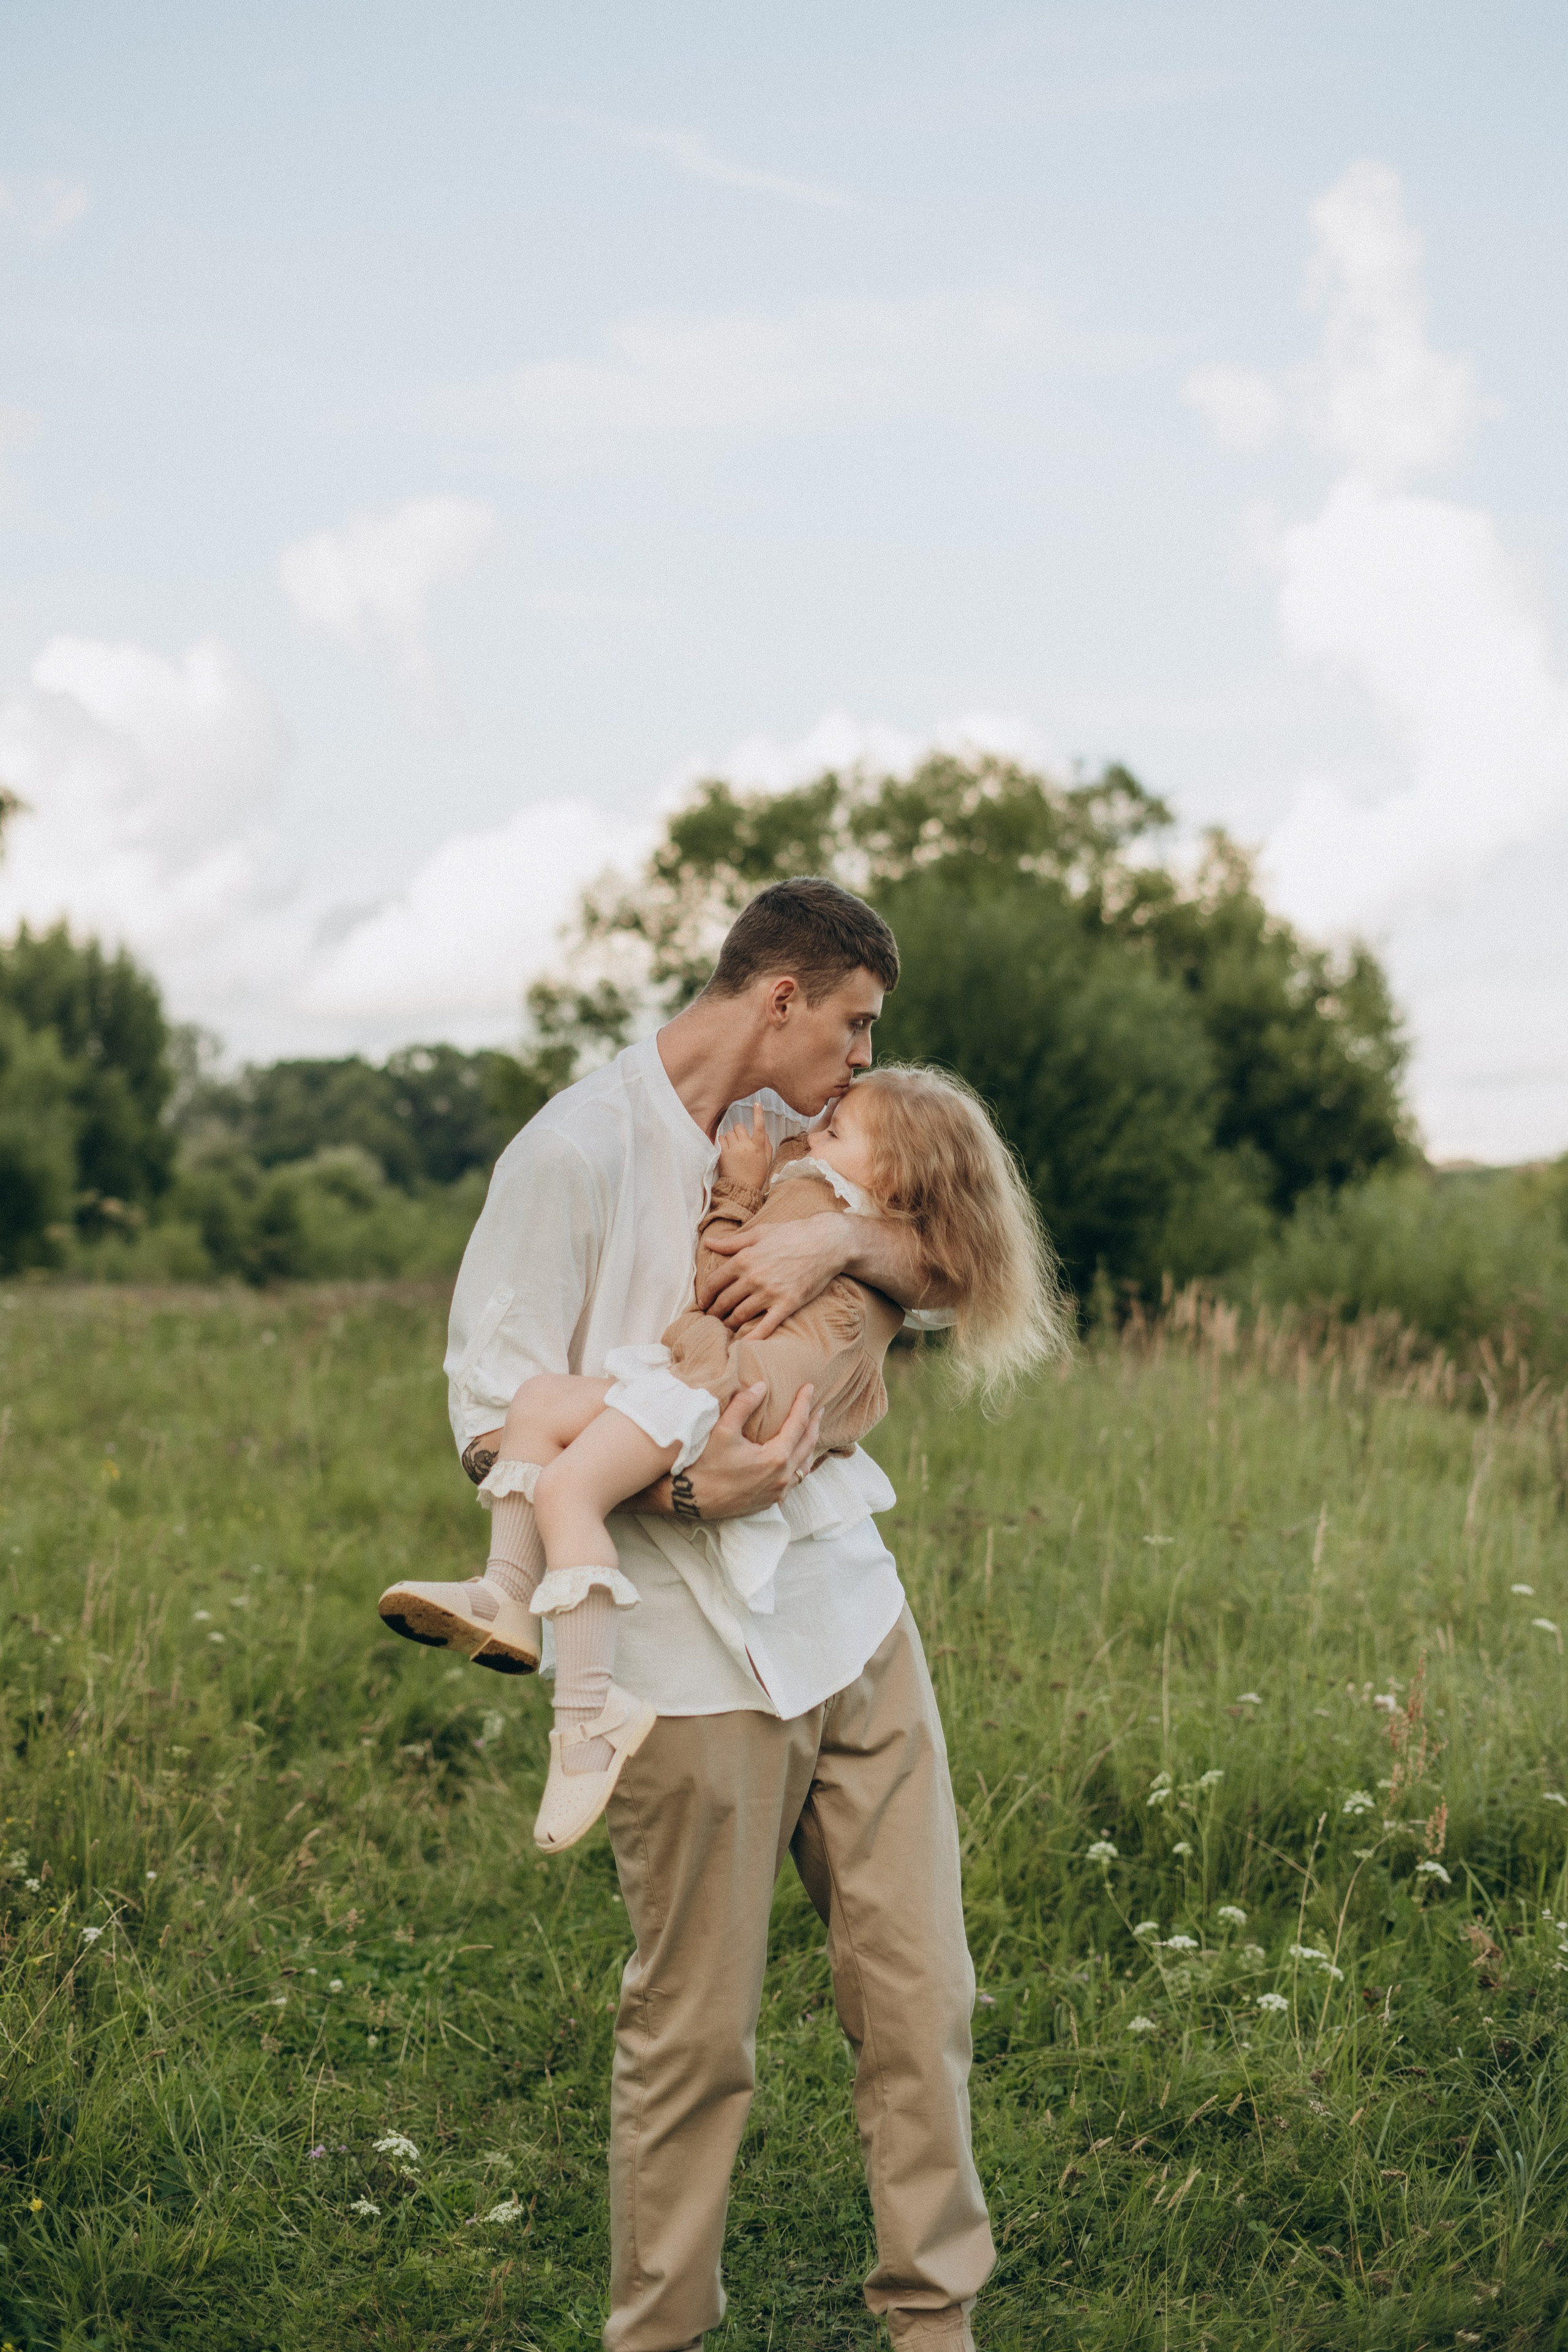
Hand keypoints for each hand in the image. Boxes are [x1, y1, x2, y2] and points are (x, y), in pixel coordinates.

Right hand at [639, 1381, 821, 1519]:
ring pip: (804, 1466)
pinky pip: (794, 1481)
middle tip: (819, 1407)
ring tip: (810, 1431)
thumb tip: (762, 1386)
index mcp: (775, 1458)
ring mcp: (777, 1492)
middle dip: (814, 1423)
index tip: (809, 1388)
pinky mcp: (770, 1501)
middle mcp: (781, 1477)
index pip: (798, 1424)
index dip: (804, 1403)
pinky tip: (795, 1458)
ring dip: (809, 1446)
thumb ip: (744, 1405)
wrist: (689, 1500)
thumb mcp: (722, 1430)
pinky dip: (800, 1465)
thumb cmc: (704, 1464)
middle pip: (807, 1445)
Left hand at [698, 1211, 851, 1338]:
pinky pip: (765, 1327)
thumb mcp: (760, 1232)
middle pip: (724, 1302)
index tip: (702, 1303)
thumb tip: (708, 1242)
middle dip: (714, 1313)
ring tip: (724, 1329)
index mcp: (744, 1259)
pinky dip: (752, 1338)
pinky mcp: (787, 1304)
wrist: (827, 1243)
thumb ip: (733, 1242)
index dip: (704, 1296)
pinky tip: (743, 1346)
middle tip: (710, 1319)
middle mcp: (753, 1277)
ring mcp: (770, 1293)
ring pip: (740, 1316)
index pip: (714, 1283)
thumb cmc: (793, 1234)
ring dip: (729, 1325)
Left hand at [716, 1100, 774, 1193]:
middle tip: (740, 1139)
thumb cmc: (756, 1175)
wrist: (742, 1189)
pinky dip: (723, 1142)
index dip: (758, 1114)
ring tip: (733, 1147)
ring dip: (731, 1137)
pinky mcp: (723, 1154)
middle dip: (739, 1130)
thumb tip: (764, 1133)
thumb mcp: (766, 1160)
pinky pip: (721, 1139)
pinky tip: (727, 1149)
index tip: (757, 1104)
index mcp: (758, 1147)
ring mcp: (733, 1149)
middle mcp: (746, 1146)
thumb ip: (766, 1145)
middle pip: (740, 1127)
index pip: (759, 1126)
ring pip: (729, 1132)